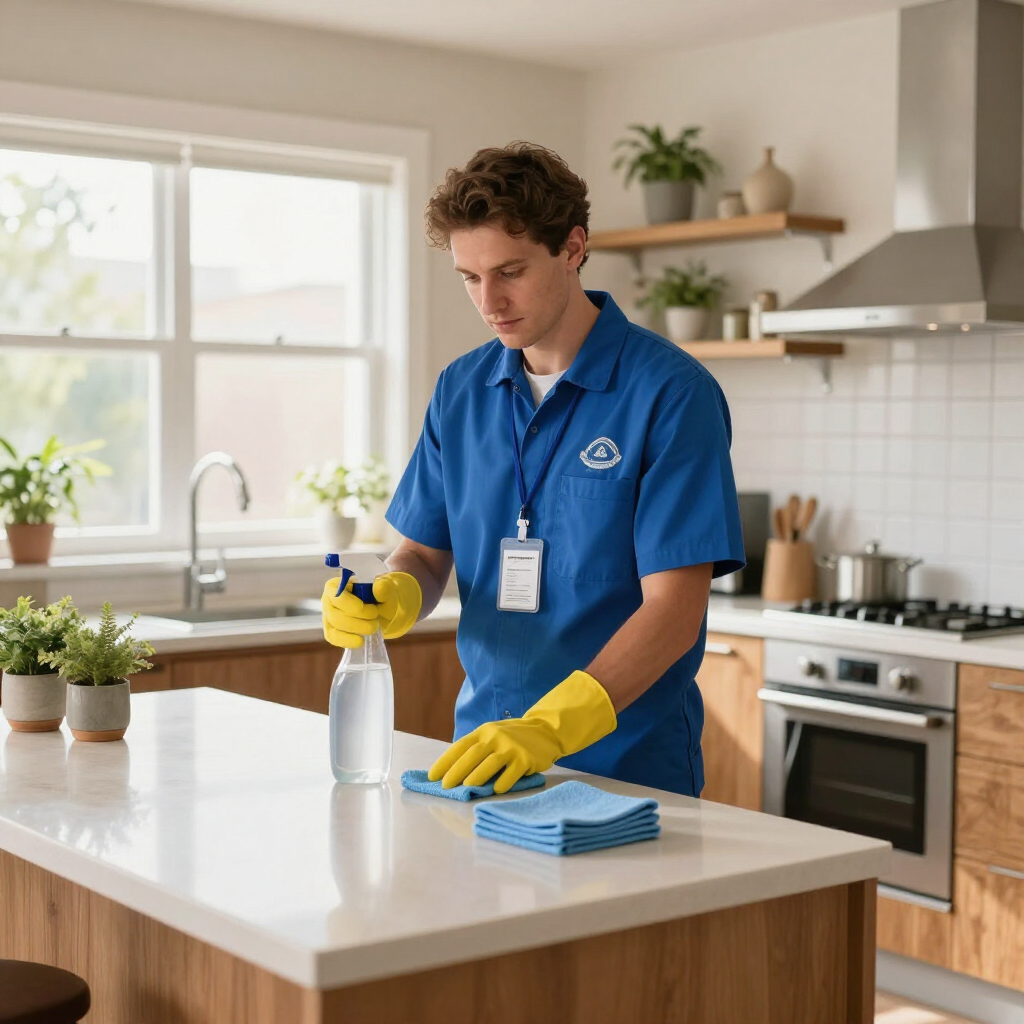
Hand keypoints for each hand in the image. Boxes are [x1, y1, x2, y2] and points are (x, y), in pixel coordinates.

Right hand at [321, 571, 421, 647]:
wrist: (382, 609)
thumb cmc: (380, 596)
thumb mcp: (387, 591)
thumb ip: (384, 588)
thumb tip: (379, 587)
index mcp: (337, 585)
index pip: (336, 594)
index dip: (351, 604)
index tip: (371, 610)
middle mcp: (328, 600)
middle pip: (335, 614)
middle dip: (358, 621)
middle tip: (376, 619)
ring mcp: (328, 616)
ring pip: (335, 627)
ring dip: (356, 630)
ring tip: (373, 627)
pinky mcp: (331, 630)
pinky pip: (334, 638)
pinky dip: (348, 641)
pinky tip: (360, 641)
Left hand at [427, 670, 616, 793]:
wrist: (545, 731)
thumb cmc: (512, 738)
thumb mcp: (492, 735)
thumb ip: (476, 749)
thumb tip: (452, 772)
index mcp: (483, 731)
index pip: (460, 746)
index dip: (445, 761)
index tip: (432, 776)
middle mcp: (495, 736)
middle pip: (473, 754)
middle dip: (456, 771)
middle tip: (445, 786)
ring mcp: (511, 746)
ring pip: (491, 762)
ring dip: (477, 776)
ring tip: (466, 788)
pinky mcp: (526, 758)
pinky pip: (513, 771)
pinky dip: (504, 781)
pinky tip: (496, 790)